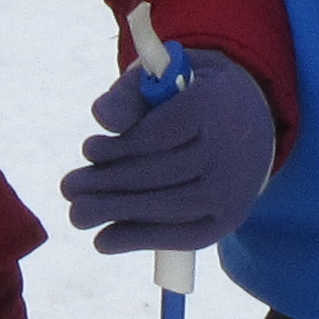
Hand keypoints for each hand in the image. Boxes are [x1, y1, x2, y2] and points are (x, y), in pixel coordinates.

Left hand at [62, 53, 275, 254]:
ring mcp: (233, 190)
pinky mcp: (227, 221)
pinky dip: (139, 240)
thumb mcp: (164, 77)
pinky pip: (182, 236)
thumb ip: (130, 92)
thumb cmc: (190, 95)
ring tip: (76, 214)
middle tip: (67, 187)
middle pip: (161, 173)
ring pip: (169, 207)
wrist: (250, 123)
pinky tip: (103, 240)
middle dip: (107, 183)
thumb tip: (101, 117)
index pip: (160, 135)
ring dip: (116, 213)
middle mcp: (229, 150)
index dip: (118, 148)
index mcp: (213, 104)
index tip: (88, 150)